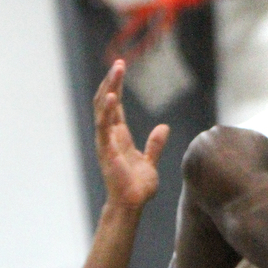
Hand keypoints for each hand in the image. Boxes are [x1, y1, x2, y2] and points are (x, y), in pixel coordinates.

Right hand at [93, 60, 169, 207]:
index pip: (116, 106)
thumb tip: (163, 128)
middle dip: (112, 81)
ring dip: (110, 88)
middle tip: (119, 62)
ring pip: (103, 108)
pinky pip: (104, 127)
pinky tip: (113, 96)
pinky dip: (107, 111)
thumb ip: (155, 145)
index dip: (117, 86)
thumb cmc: (138, 187)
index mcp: (119, 136)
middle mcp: (109, 136)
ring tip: (116, 70)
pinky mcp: (106, 151)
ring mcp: (106, 142)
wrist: (132, 204)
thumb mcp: (150, 162)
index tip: (121, 68)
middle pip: (107, 101)